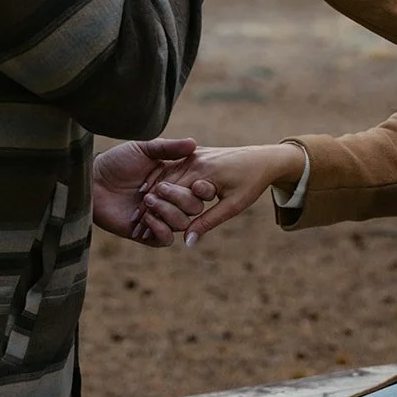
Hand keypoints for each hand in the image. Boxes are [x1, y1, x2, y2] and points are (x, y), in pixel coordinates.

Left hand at [93, 139, 216, 246]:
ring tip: (147, 200)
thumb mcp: (144, 149)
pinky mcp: (146, 233)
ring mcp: (159, 217)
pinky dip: (160, 229)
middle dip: (180, 198)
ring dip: (168, 212)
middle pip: (194, 208)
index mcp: (175, 180)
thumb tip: (193, 143)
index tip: (196, 182)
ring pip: (182, 224)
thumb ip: (168, 148)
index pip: (199, 188)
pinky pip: (165, 240)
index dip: (201, 187)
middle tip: (160, 189)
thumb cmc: (117, 161)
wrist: (93, 180)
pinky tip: (145, 217)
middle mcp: (171, 200)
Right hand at [139, 142, 306, 245]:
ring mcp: (194, 155)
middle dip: (148, 202)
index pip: (169, 193)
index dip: (155, 210)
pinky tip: (149, 190)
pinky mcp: (196, 154)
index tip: (140, 226)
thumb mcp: (233, 205)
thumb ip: (208, 222)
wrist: (264, 158)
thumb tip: (187, 242)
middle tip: (132, 221)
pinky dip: (160, 178)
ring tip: (136, 208)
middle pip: (163, 183)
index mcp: (202, 173)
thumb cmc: (251, 183)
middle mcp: (194, 161)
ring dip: (150, 190)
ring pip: (165, 173)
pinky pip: (173, 166)